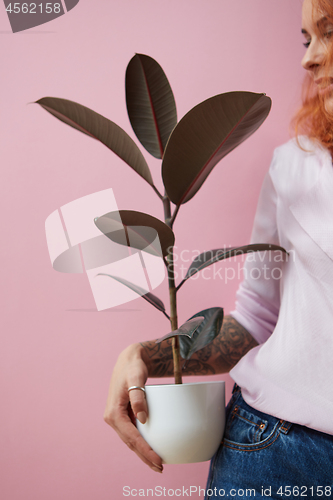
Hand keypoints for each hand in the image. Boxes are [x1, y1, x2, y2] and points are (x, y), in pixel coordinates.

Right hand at [103, 343, 162, 472]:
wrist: (129, 359)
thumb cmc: (133, 367)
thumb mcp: (136, 378)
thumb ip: (138, 397)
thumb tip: (143, 419)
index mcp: (113, 413)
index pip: (131, 437)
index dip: (144, 450)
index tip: (158, 460)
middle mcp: (112, 418)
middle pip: (130, 443)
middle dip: (144, 456)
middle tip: (160, 468)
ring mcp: (117, 417)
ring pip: (130, 440)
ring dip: (142, 452)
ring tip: (157, 463)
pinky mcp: (123, 415)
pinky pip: (132, 433)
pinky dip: (141, 442)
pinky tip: (150, 447)